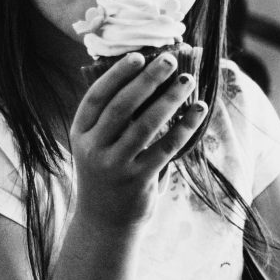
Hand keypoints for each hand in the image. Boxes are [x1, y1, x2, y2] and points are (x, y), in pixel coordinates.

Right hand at [70, 52, 207, 229]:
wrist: (106, 222)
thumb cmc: (110, 175)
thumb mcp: (100, 147)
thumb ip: (117, 121)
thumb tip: (152, 83)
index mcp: (80, 134)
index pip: (97, 97)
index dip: (117, 75)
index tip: (138, 56)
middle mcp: (93, 148)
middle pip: (122, 106)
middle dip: (147, 80)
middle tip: (168, 60)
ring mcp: (115, 166)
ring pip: (146, 125)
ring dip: (170, 99)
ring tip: (187, 80)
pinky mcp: (138, 180)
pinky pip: (166, 147)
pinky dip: (184, 126)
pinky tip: (198, 110)